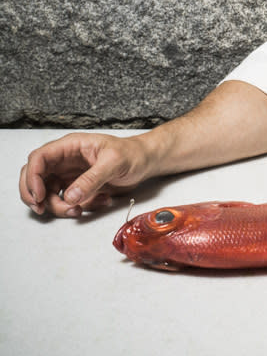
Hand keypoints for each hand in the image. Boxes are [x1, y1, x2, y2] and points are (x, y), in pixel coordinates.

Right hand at [19, 132, 150, 217]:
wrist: (144, 161)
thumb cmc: (131, 153)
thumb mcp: (114, 162)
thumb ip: (92, 178)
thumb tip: (70, 196)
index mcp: (71, 146)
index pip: (39, 158)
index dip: (33, 177)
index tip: (40, 195)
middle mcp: (65, 160)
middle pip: (34, 176)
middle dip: (33, 194)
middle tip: (42, 208)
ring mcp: (68, 174)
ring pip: (46, 193)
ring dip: (57, 206)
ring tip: (79, 210)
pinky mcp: (76, 187)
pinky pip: (64, 201)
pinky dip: (73, 208)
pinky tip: (95, 203)